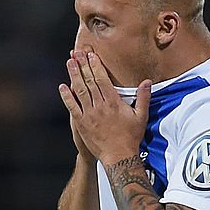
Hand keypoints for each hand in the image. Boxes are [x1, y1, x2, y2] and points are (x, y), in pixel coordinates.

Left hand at [59, 50, 151, 165]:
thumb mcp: (141, 116)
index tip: (91, 55)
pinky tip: (62, 86)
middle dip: (83, 65)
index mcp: (113, 102)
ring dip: (74, 75)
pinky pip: (72, 107)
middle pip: (89, 81)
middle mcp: (100, 106)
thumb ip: (143, 98)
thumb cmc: (131, 137)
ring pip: (80, 91)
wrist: (119, 156)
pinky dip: (67, 96)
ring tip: (69, 62)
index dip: (95, 66)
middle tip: (77, 52)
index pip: (102, 79)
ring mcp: (89, 115)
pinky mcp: (81, 124)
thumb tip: (147, 82)